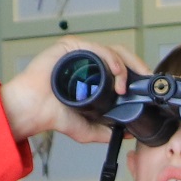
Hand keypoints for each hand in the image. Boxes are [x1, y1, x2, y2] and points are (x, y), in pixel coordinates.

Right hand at [0, 38, 151, 146]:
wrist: (33, 111)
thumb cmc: (53, 114)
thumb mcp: (87, 128)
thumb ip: (106, 131)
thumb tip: (129, 133)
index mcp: (94, 75)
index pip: (121, 68)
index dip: (136, 74)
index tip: (147, 86)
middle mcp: (89, 61)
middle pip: (121, 56)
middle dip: (138, 66)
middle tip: (147, 79)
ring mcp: (81, 53)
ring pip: (112, 51)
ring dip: (126, 66)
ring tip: (125, 86)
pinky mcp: (71, 46)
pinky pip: (98, 49)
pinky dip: (111, 60)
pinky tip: (117, 74)